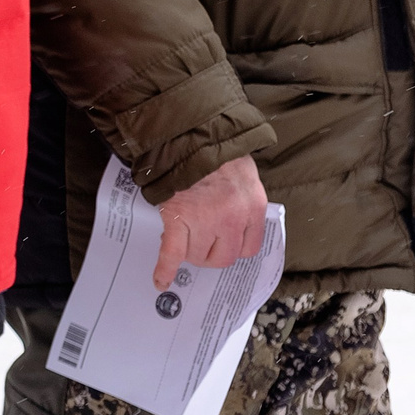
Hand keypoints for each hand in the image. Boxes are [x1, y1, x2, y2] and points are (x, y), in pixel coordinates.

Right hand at [154, 154, 267, 290]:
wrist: (189, 135)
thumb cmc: (218, 152)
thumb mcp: (245, 175)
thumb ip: (244, 201)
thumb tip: (237, 223)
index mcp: (252, 208)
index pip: (249, 248)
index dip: (233, 246)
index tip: (223, 242)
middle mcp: (232, 219)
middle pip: (223, 257)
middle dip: (210, 253)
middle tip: (200, 241)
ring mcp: (204, 221)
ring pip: (197, 255)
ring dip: (190, 251)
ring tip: (183, 237)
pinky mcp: (177, 219)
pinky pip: (172, 252)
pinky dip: (165, 268)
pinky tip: (161, 280)